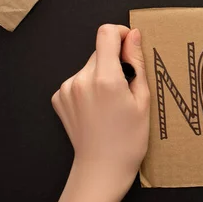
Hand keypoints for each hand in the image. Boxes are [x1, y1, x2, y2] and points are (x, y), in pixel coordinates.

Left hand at [51, 24, 149, 190]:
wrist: (103, 168)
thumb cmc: (129, 139)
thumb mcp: (143, 99)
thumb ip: (137, 63)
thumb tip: (133, 36)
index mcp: (105, 79)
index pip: (106, 33)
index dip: (121, 34)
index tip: (131, 46)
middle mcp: (81, 80)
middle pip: (100, 51)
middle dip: (116, 60)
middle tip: (127, 86)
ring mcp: (67, 89)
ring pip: (90, 66)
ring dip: (103, 74)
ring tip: (113, 101)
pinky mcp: (59, 98)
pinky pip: (79, 80)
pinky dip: (90, 86)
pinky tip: (99, 107)